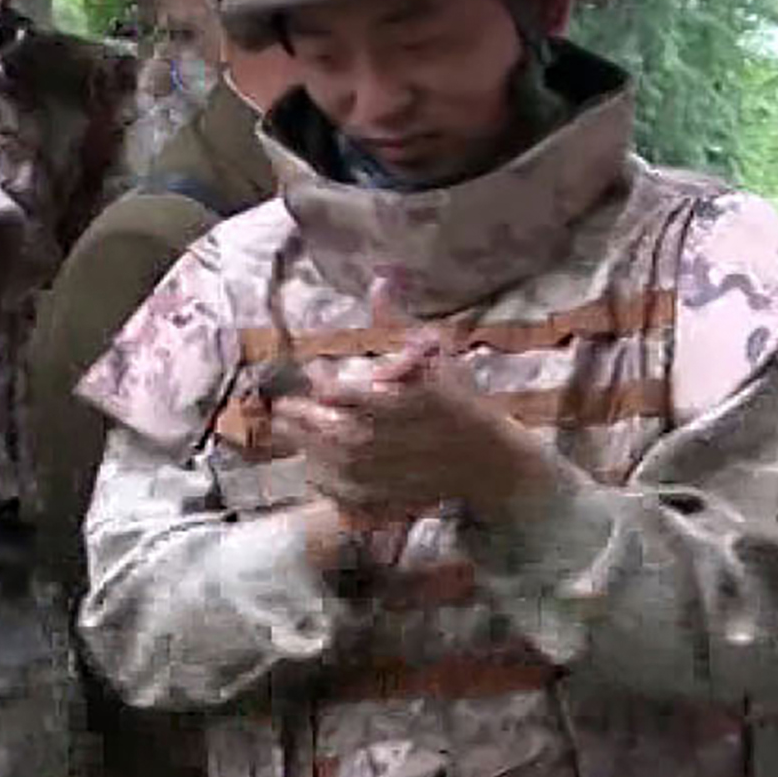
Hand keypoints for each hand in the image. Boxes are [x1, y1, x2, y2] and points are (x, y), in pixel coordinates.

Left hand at [272, 338, 556, 526]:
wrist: (493, 462)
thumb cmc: (462, 403)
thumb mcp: (436, 355)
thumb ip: (398, 323)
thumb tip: (379, 279)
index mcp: (412, 399)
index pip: (352, 393)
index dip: (324, 383)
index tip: (315, 372)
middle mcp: (401, 437)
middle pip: (338, 431)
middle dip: (305, 419)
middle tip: (284, 407)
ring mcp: (397, 471)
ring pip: (338, 462)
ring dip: (308, 447)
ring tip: (289, 431)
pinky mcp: (393, 496)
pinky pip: (349, 492)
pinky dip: (327, 481)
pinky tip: (314, 467)